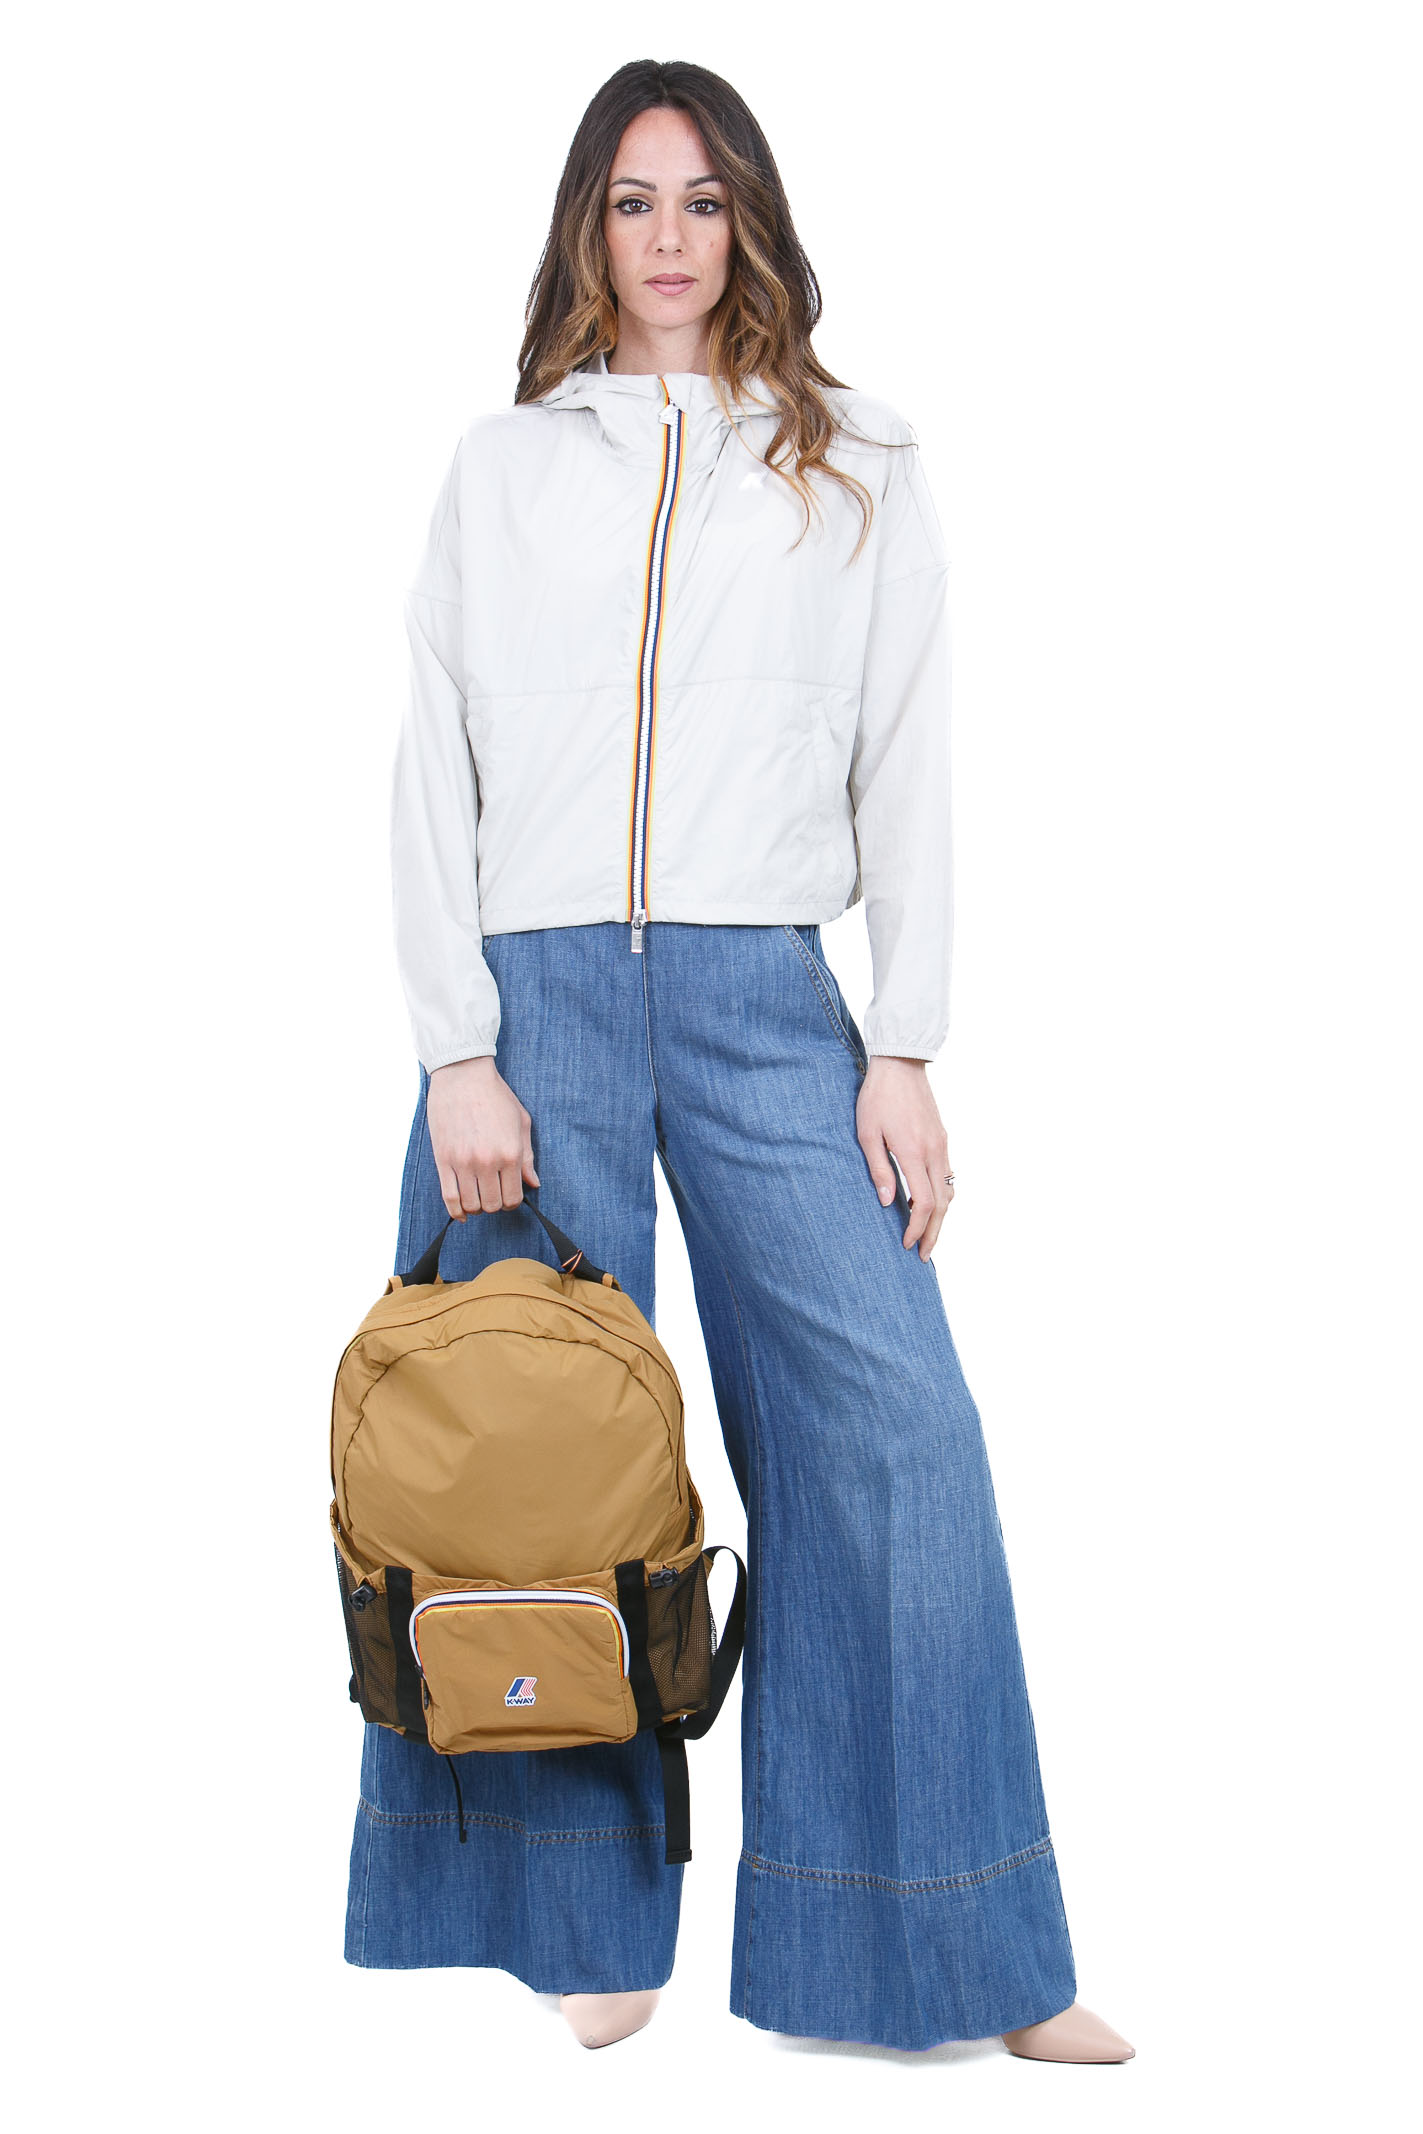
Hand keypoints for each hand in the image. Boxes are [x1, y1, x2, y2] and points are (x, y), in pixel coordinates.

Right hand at [426, 1056, 539, 1218]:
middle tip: (492, 1193)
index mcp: (510, 1153)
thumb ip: (528, 1156)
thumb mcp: (521, 1122)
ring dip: (476, 1207)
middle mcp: (487, 1162)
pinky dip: (455, 1211)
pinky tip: (461, 1212)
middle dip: (494, 1205)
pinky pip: (449, 1197)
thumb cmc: (495, 1096)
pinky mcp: (443, 1159)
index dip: (511, 1202)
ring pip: (470, 1205)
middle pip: (492, 1205)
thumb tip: (533, 1184)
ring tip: (477, 1197)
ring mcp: (463, 1162)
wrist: (463, 1075)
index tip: (508, 1194)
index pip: (513, 1198)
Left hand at [856, 1056, 954, 1259]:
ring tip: (929, 1236)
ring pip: (949, 1191)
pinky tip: (931, 1205)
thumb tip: (887, 1202)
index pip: (924, 1203)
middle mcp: (934, 1151)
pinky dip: (943, 1197)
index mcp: (914, 1153)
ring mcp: (942, 1145)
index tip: (907, 1244)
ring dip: (941, 1218)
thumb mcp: (867, 1133)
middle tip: (925, 1256)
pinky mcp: (942, 1138)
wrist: (901, 1064)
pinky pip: (948, 1175)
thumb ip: (878, 1168)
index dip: (917, 1228)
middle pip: (942, 1204)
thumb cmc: (877, 1097)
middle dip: (934, 1233)